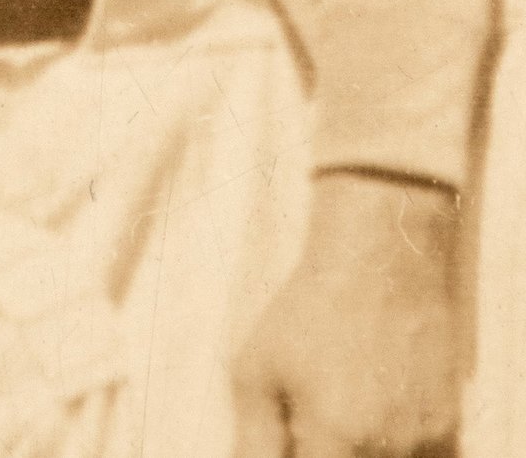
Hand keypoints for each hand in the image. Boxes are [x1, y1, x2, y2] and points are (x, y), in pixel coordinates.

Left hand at [232, 170, 459, 456]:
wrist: (381, 261)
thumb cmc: (310, 310)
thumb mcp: (256, 368)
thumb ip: (252, 439)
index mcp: (335, 435)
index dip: (299, 455)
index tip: (295, 440)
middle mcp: (385, 446)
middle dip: (325, 449)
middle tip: (314, 415)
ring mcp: (422, 438)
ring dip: (359, 447)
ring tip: (346, 400)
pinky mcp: (447, 425)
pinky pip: (416, 456)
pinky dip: (392, 442)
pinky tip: (376, 401)